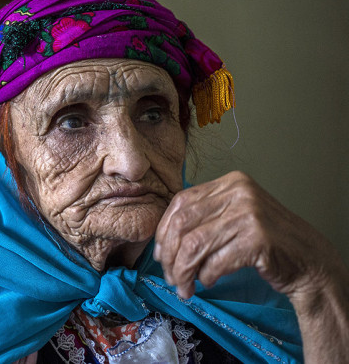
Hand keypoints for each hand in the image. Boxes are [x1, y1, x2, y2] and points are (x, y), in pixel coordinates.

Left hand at [153, 171, 335, 300]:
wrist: (309, 260)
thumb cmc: (266, 242)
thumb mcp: (234, 216)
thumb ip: (204, 218)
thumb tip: (163, 242)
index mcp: (230, 182)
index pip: (181, 202)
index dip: (164, 230)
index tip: (160, 254)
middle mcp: (239, 192)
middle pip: (183, 224)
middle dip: (170, 255)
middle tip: (170, 277)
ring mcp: (249, 214)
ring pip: (195, 244)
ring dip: (184, 271)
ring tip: (184, 288)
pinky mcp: (258, 240)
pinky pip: (216, 261)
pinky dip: (206, 276)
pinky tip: (208, 282)